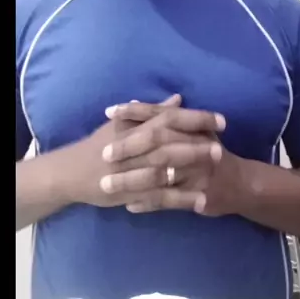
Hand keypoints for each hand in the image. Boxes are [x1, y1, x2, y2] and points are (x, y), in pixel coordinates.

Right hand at [59, 95, 223, 212]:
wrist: (75, 171)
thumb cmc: (100, 144)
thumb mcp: (125, 122)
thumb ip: (153, 111)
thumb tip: (177, 99)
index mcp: (138, 126)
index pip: (171, 118)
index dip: (197, 118)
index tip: (221, 120)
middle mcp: (138, 146)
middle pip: (173, 141)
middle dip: (199, 143)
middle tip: (224, 145)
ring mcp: (136, 170)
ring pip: (169, 168)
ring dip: (194, 168)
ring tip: (217, 169)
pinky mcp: (135, 192)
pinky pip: (162, 197)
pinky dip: (183, 198)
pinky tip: (202, 201)